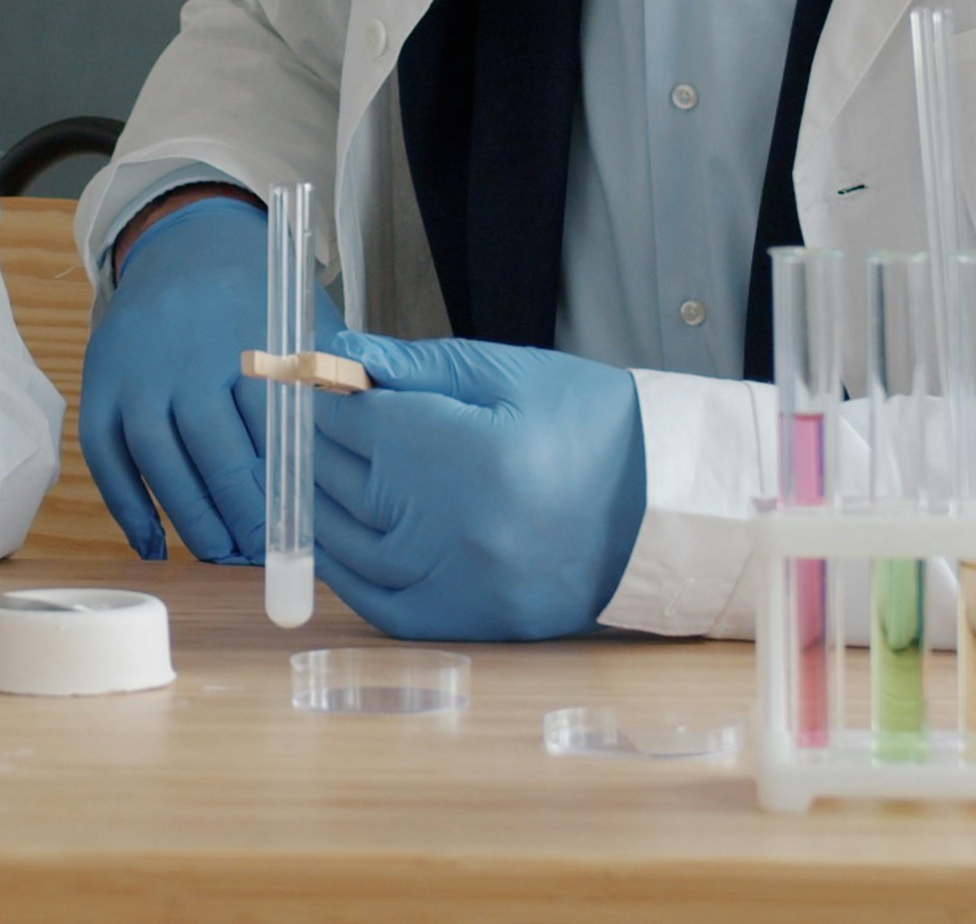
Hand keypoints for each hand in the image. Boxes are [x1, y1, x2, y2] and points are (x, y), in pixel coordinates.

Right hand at [79, 196, 339, 562]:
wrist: (185, 236)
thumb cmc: (258, 290)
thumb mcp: (305, 318)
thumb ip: (331, 376)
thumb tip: (361, 446)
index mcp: (247, 340)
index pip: (272, 432)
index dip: (287, 489)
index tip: (303, 530)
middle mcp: (184, 358)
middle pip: (214, 455)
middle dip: (242, 517)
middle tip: (263, 556)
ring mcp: (137, 371)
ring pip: (157, 461)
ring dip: (188, 519)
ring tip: (218, 555)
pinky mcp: (99, 380)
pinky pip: (104, 455)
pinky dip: (126, 507)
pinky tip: (152, 545)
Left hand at [310, 331, 645, 640]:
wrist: (664, 507)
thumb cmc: (592, 427)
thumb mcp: (511, 373)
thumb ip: (418, 365)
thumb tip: (339, 353)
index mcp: (468, 451)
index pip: (358, 423)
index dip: (327, 402)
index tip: (314, 387)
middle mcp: (456, 525)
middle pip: (346, 479)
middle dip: (320, 446)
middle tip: (311, 425)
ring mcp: (461, 581)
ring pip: (349, 543)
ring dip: (317, 504)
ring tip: (313, 474)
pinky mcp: (472, 621)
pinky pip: (382, 605)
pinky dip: (345, 574)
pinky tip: (331, 541)